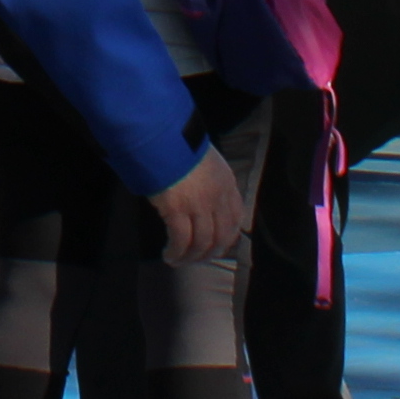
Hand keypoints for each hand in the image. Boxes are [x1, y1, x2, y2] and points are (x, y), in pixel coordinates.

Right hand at [150, 148, 248, 264]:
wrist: (163, 138)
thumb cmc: (180, 146)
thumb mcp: (206, 161)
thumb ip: (210, 181)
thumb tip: (203, 202)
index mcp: (226, 183)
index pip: (236, 217)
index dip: (228, 236)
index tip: (218, 245)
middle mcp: (217, 197)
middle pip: (220, 236)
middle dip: (209, 253)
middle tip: (197, 259)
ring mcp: (198, 205)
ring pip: (201, 242)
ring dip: (190, 256)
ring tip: (179, 260)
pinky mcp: (178, 210)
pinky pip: (181, 240)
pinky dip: (176, 252)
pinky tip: (170, 255)